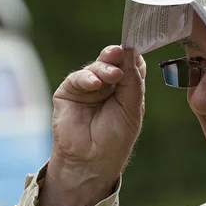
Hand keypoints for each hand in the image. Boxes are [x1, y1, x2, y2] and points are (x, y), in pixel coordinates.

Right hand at [38, 45, 145, 205]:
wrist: (92, 161)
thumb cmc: (115, 139)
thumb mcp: (132, 108)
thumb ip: (133, 80)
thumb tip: (132, 52)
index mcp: (125, 87)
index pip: (131, 63)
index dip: (133, 54)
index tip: (137, 44)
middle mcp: (107, 84)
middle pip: (113, 61)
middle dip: (117, 55)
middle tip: (121, 53)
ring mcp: (88, 87)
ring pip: (97, 66)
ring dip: (105, 68)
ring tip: (113, 75)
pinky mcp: (68, 92)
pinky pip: (77, 78)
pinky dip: (86, 78)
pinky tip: (94, 83)